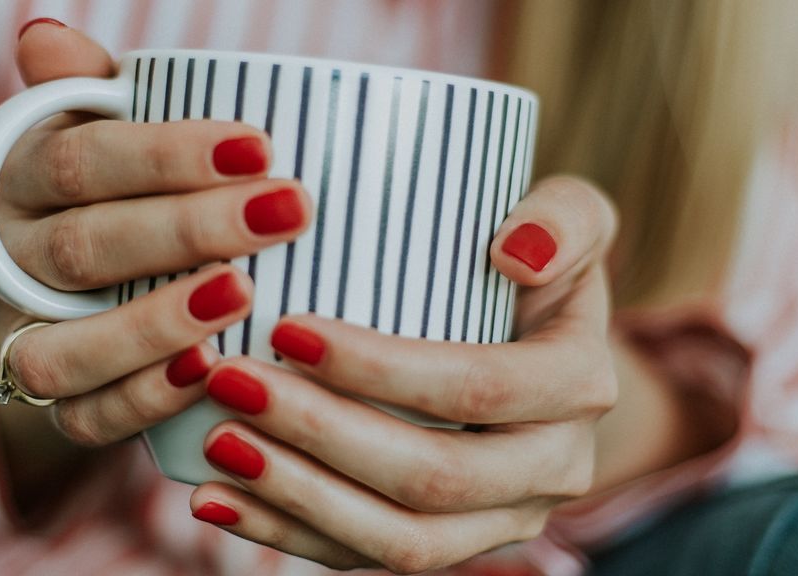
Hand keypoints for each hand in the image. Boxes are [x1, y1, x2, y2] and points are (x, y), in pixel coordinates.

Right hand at [0, 23, 310, 506]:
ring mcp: (26, 336)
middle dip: (189, 230)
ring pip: (64, 347)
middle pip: (85, 248)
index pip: (81, 161)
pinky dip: (144, 398)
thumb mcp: (100, 132)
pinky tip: (209, 371)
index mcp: (19, 181)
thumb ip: (88, 92)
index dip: (166, 154)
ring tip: (243, 294)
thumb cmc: (115, 192)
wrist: (74, 290)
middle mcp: (9, 262)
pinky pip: (84, 415)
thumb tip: (47, 36)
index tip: (261, 145)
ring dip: (155, 322)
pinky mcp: (57, 403)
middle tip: (286, 211)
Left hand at [188, 176, 617, 572]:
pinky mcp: (451, 544)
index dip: (381, 369)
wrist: (537, 348)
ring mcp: (502, 519)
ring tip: (218, 445)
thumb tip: (516, 251)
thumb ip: (563, 217)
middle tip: (233, 383)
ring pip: (403, 541)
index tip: (286, 328)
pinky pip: (369, 558)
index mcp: (579, 386)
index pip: (477, 388)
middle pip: (434, 478)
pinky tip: (219, 499)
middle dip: (323, 436)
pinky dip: (289, 533)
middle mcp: (553, 468)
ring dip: (300, 497)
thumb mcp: (571, 218)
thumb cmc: (533, 267)